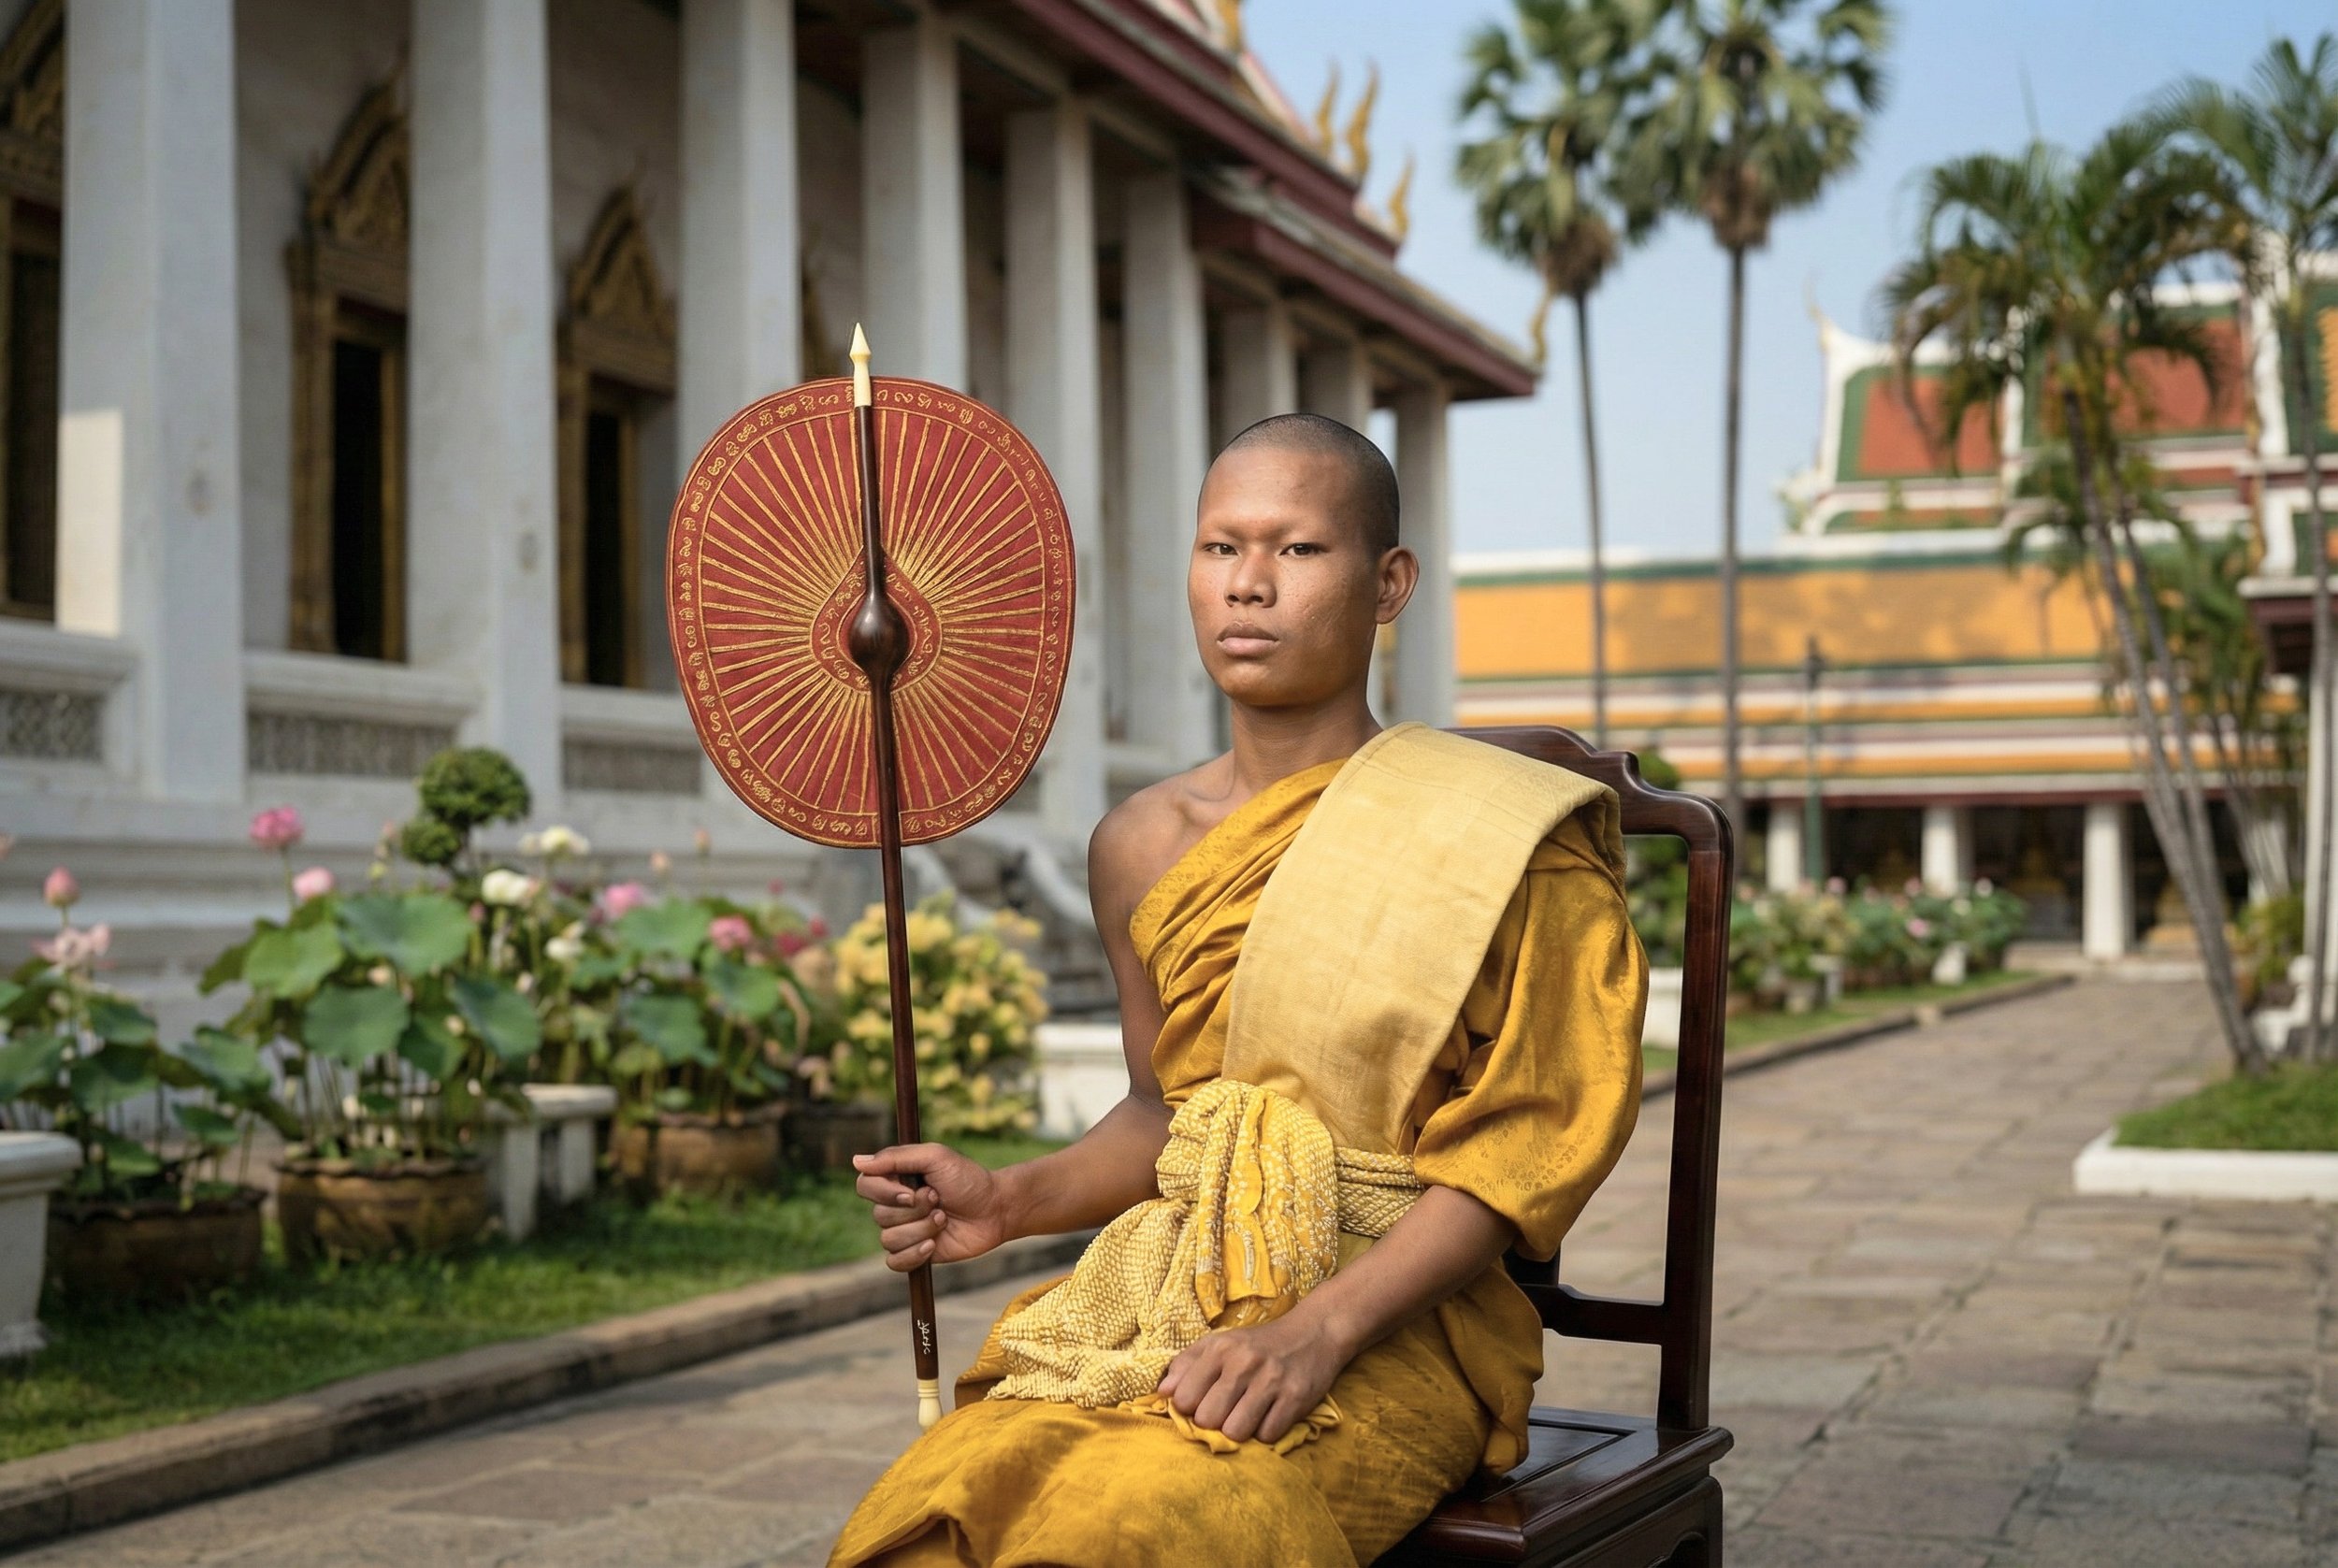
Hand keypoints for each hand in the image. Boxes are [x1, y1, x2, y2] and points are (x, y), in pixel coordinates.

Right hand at [851, 1143, 1012, 1270]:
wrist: (996, 1209)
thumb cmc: (968, 1179)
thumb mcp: (935, 1157)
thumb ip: (896, 1157)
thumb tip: (856, 1161)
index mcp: (896, 1178)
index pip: (865, 1185)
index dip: (885, 1193)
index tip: (912, 1191)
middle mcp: (895, 1205)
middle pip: (878, 1215)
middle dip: (915, 1211)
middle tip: (939, 1200)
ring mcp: (904, 1229)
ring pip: (888, 1239)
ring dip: (922, 1229)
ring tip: (944, 1219)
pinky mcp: (914, 1253)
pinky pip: (895, 1262)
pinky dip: (914, 1254)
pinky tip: (933, 1245)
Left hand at [1156, 1314, 1346, 1445]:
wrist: (1314, 1332)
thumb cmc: (1258, 1344)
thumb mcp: (1220, 1343)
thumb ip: (1187, 1364)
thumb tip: (1162, 1392)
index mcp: (1220, 1349)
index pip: (1184, 1398)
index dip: (1190, 1408)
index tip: (1202, 1403)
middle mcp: (1243, 1363)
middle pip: (1208, 1419)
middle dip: (1214, 1423)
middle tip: (1227, 1412)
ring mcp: (1271, 1380)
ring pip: (1235, 1431)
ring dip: (1239, 1431)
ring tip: (1247, 1415)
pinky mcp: (1296, 1397)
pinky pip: (1267, 1435)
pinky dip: (1266, 1432)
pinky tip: (1270, 1415)